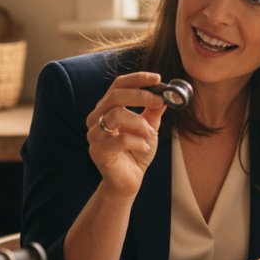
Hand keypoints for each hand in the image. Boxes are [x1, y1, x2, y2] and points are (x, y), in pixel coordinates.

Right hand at [86, 72, 167, 196]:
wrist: (129, 181)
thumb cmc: (136, 152)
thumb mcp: (149, 127)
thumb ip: (154, 110)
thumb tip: (166, 93)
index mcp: (106, 108)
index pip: (118, 85)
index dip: (137, 79)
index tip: (157, 78)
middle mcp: (96, 118)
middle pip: (115, 96)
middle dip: (140, 95)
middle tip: (159, 101)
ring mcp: (94, 135)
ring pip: (116, 115)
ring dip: (140, 123)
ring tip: (150, 134)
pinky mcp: (98, 151)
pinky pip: (120, 139)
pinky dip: (137, 141)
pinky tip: (144, 147)